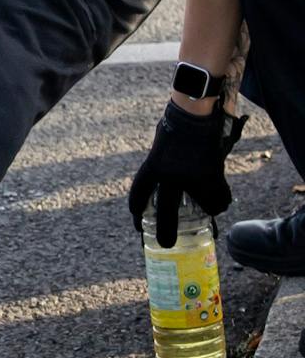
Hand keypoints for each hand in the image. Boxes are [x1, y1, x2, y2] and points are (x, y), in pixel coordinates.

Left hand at [128, 99, 246, 247]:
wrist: (195, 113)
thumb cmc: (177, 125)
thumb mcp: (162, 146)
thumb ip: (164, 164)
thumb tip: (168, 180)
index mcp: (153, 166)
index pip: (140, 191)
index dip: (136, 206)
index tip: (135, 219)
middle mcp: (170, 175)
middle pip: (167, 212)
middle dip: (166, 230)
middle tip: (165, 245)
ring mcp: (192, 177)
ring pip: (205, 205)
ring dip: (209, 210)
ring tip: (211, 211)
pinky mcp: (212, 175)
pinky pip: (219, 196)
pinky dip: (221, 200)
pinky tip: (221, 202)